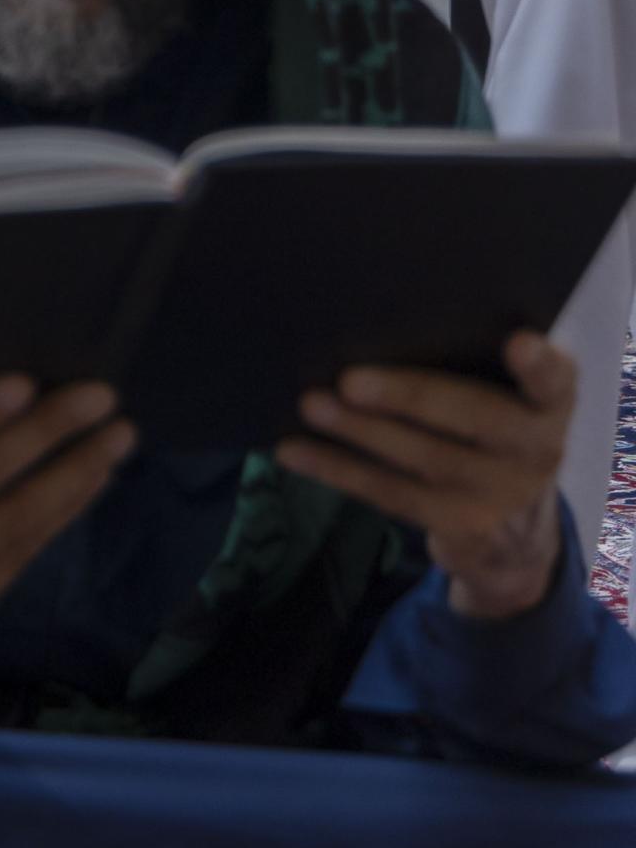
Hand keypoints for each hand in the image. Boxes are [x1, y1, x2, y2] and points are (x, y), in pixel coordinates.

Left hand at [275, 332, 572, 620]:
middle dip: (408, 396)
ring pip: (424, 458)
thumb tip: (369, 322)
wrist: (511, 522)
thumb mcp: (498, 396)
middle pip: (474, 416)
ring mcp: (501, 493)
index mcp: (548, 401)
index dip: (540, 363)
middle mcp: (538, 447)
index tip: (519, 341)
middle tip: (349, 379)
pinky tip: (292, 451)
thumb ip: (466, 364)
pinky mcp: (461, 525)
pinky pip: (391, 494)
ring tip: (310, 404)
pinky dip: (336, 468)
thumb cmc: (484, 425)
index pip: (555, 378)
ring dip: (359, 432)